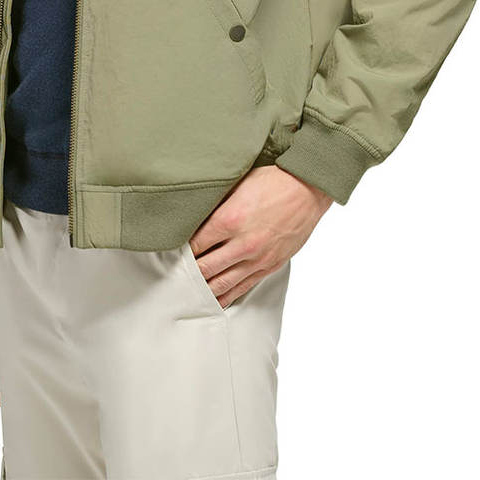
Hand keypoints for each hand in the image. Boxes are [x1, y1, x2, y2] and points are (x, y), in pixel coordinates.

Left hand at [188, 164, 332, 307]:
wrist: (308, 189)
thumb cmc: (273, 181)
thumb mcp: (238, 185)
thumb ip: (216, 204)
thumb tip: (195, 217)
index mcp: (229, 220)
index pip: (194, 245)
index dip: (180, 251)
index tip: (171, 253)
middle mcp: (242, 244)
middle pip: (204, 268)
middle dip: (187, 273)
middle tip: (174, 276)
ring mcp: (257, 258)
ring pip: (222, 283)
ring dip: (203, 289)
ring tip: (188, 292)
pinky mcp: (270, 266)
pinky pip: (243, 287)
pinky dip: (226, 295)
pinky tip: (214, 299)